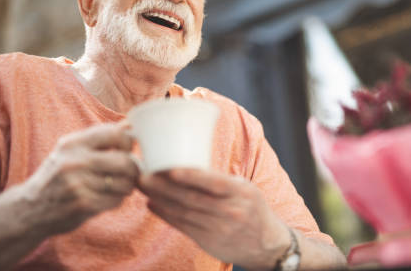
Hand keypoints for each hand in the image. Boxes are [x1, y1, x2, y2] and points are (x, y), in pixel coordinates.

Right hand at [21, 122, 139, 235]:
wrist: (29, 209)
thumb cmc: (58, 176)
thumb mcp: (71, 151)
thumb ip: (100, 138)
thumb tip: (130, 123)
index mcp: (73, 143)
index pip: (116, 134)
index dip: (128, 143)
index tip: (125, 150)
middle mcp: (74, 161)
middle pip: (125, 161)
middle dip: (133, 169)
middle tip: (129, 174)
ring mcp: (78, 184)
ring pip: (124, 183)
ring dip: (126, 187)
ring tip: (117, 187)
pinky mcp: (83, 205)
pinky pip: (116, 200)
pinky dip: (117, 200)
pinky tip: (106, 199)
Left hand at [139, 169, 290, 269]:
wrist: (267, 244)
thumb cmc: (252, 209)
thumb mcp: (245, 189)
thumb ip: (220, 181)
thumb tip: (187, 165)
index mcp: (242, 193)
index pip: (214, 183)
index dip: (192, 176)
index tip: (170, 168)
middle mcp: (231, 211)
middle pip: (193, 198)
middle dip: (165, 187)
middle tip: (144, 175)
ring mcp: (219, 229)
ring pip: (184, 212)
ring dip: (160, 199)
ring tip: (144, 187)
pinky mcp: (209, 242)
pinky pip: (183, 226)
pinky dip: (166, 215)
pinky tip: (153, 205)